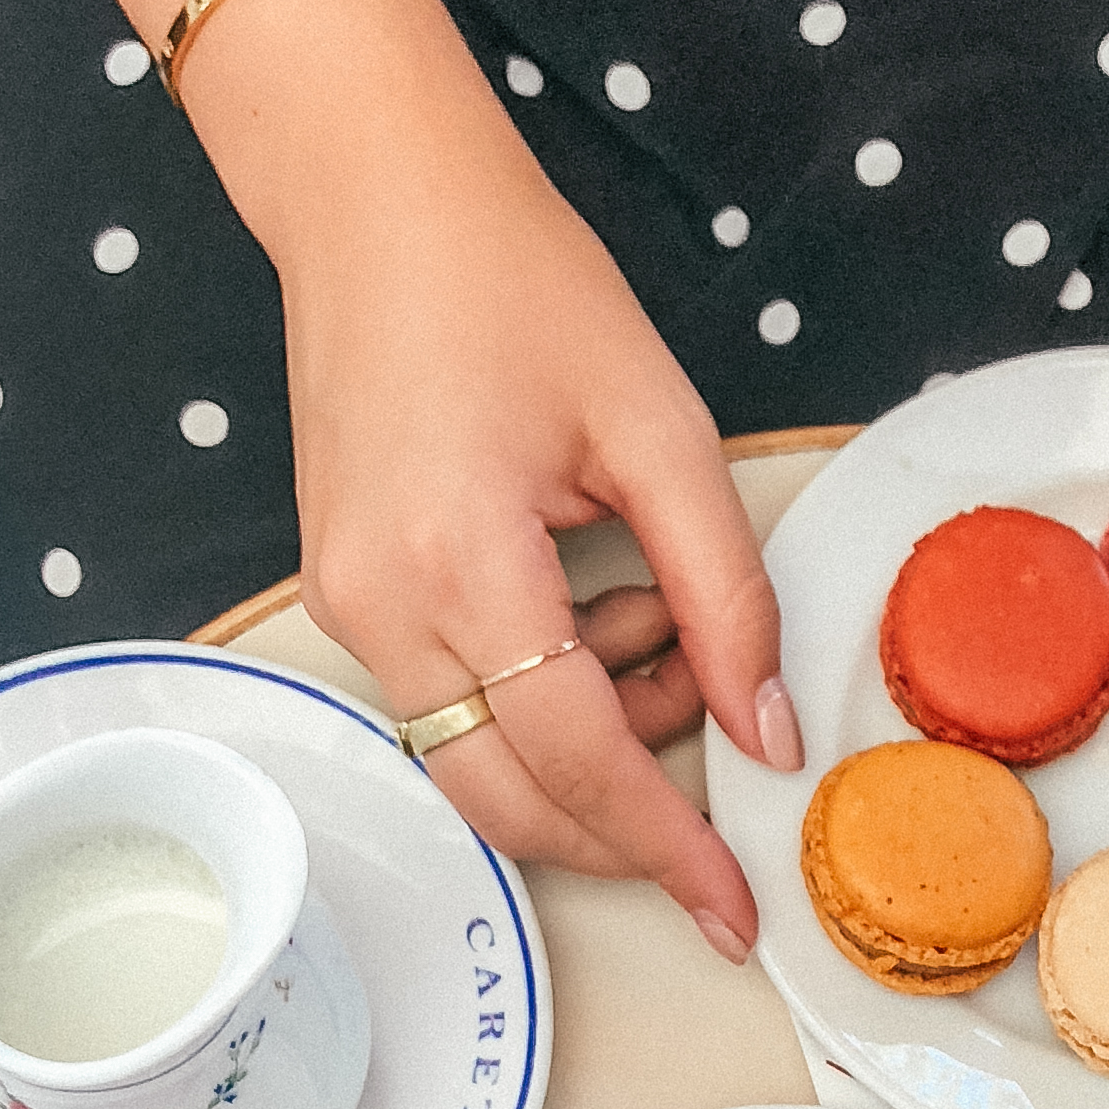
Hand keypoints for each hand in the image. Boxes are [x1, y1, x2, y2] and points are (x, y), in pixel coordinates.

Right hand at [205, 0, 798, 954]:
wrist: (375, 200)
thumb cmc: (516, 283)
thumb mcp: (662, 427)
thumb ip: (726, 593)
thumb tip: (763, 734)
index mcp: (460, 559)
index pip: (575, 759)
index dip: (665, 845)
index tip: (733, 908)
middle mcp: (382, 605)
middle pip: (510, 799)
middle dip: (622, 828)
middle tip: (715, 793)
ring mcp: (349, 608)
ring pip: (480, 765)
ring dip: (588, 747)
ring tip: (655, 624)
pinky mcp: (345, 598)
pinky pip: (453, 706)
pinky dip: (541, 701)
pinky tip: (593, 611)